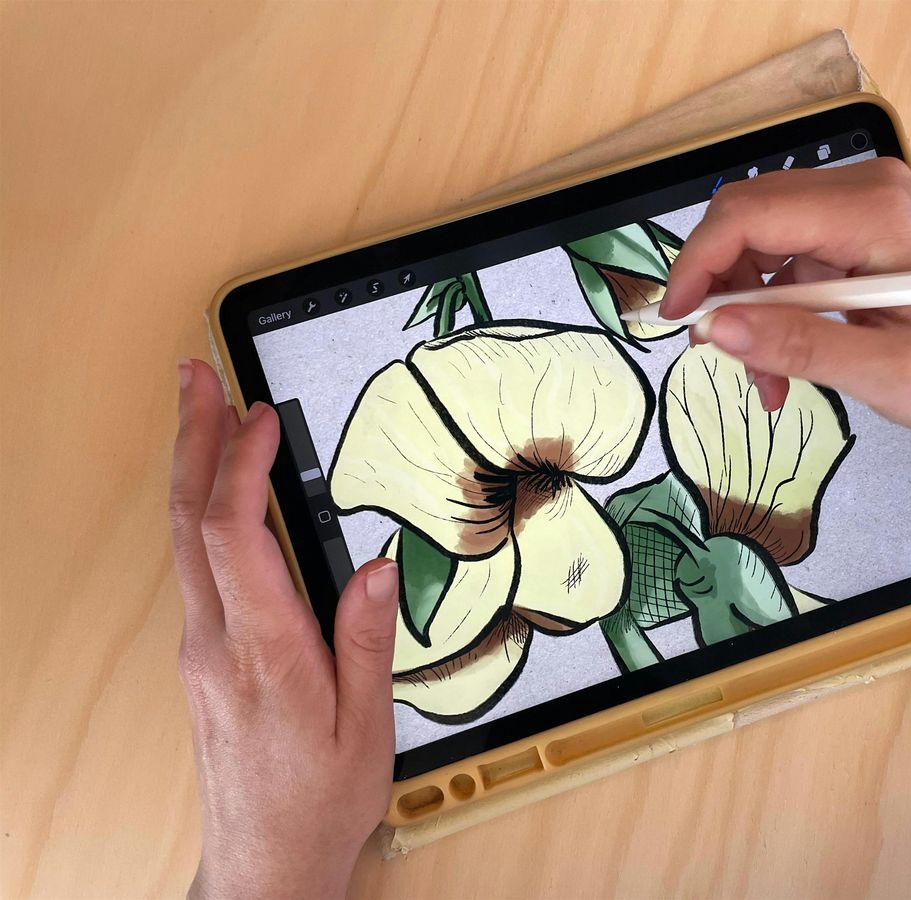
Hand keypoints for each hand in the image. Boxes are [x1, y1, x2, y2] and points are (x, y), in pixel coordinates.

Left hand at [169, 359, 397, 898]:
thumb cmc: (316, 799)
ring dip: (192, 468)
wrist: (264, 857)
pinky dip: (203, 510)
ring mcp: (201, 646)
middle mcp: (216, 641)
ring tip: (204, 413)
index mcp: (262, 650)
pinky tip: (218, 491)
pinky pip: (194, 564)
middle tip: (195, 377)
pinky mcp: (203, 653)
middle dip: (191, 439)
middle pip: (188, 521)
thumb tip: (378, 566)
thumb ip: (367, 638)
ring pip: (183, 538)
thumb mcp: (367, 724)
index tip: (259, 417)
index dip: (240, 466)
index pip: (234, 535)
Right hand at [661, 157, 910, 453]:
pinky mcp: (851, 233)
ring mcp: (857, 208)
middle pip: (747, 217)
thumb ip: (797, 347)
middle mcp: (864, 191)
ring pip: (756, 242)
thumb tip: (715, 328)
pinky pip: (781, 262)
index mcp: (876, 213)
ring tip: (768, 380)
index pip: (752, 213)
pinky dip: (768, 312)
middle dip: (720, 288)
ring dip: (744, 310)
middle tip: (717, 352)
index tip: (676, 319)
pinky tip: (782, 365)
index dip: (700, 262)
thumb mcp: (882, 373)